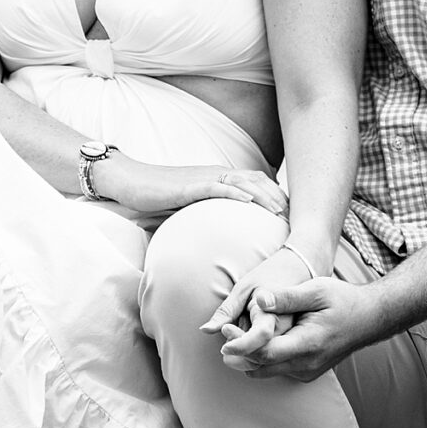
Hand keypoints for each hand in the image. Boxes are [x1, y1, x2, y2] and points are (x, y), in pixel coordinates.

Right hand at [95, 156, 286, 219]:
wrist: (128, 183)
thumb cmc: (155, 200)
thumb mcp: (187, 214)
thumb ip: (205, 225)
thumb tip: (216, 252)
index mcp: (218, 181)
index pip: (255, 186)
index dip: (276, 198)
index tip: (293, 217)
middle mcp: (216, 175)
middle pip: (257, 182)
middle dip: (280, 197)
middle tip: (298, 216)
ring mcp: (204, 178)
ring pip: (243, 182)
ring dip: (265, 195)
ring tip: (282, 210)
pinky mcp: (189, 184)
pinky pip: (217, 187)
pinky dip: (236, 193)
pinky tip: (249, 202)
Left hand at [213, 274, 382, 382]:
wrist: (370, 318)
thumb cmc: (343, 300)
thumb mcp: (316, 290)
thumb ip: (286, 297)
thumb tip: (259, 298)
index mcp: (307, 344)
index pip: (262, 354)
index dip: (239, 344)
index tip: (224, 329)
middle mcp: (306, 364)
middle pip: (259, 367)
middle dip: (238, 352)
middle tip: (224, 332)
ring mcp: (307, 372)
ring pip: (266, 371)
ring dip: (249, 357)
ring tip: (236, 336)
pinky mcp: (307, 373)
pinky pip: (277, 370)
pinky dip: (263, 359)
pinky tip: (259, 341)